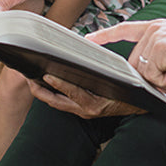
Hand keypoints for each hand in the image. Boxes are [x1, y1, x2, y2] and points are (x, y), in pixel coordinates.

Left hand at [26, 74, 143, 118]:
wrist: (138, 106)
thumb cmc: (128, 90)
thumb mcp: (117, 78)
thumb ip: (101, 69)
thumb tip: (85, 53)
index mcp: (94, 104)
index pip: (72, 92)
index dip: (58, 83)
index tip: (46, 74)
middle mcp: (86, 110)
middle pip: (56, 102)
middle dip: (40, 90)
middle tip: (28, 78)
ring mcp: (82, 112)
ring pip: (56, 103)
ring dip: (43, 92)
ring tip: (32, 79)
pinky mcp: (81, 110)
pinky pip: (62, 103)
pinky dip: (52, 94)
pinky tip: (46, 83)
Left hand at [89, 20, 165, 92]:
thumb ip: (160, 63)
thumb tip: (148, 80)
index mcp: (158, 27)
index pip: (126, 29)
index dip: (106, 35)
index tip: (89, 38)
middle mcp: (154, 29)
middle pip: (136, 64)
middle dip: (153, 80)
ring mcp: (154, 37)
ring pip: (144, 73)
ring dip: (163, 82)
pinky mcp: (158, 48)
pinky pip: (153, 77)